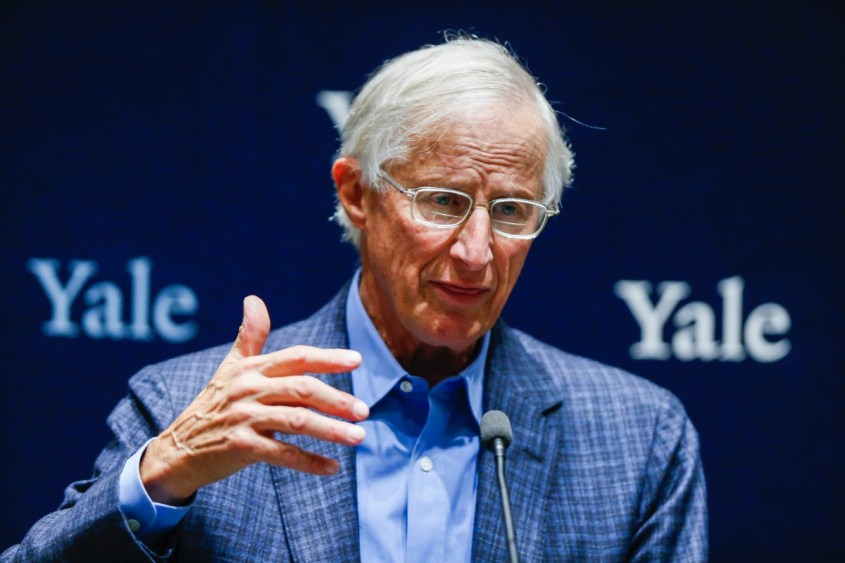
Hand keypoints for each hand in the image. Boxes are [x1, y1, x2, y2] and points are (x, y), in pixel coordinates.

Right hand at [140, 295, 367, 503]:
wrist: (178, 448)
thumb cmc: (213, 404)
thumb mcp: (230, 367)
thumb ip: (249, 335)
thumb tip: (254, 299)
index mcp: (251, 368)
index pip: (296, 357)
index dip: (328, 358)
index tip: (358, 361)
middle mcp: (248, 389)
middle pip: (302, 389)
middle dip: (337, 400)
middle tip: (364, 411)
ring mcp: (244, 418)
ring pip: (298, 421)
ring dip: (331, 431)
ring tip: (359, 437)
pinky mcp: (241, 447)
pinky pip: (283, 454)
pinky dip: (310, 462)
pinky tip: (332, 467)